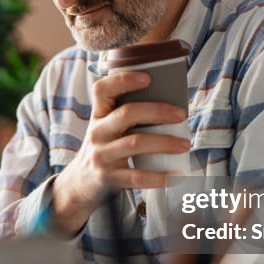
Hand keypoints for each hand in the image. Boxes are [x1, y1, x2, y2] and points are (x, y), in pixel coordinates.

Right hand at [50, 71, 189, 234]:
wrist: (79, 185)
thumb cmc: (102, 150)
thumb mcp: (105, 129)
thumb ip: (125, 117)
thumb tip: (168, 107)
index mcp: (98, 116)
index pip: (102, 90)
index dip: (123, 80)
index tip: (147, 78)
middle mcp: (97, 133)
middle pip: (126, 113)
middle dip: (157, 111)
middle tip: (180, 115)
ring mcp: (102, 155)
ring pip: (135, 143)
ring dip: (164, 142)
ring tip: (184, 144)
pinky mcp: (109, 177)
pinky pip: (136, 176)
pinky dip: (158, 177)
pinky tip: (174, 176)